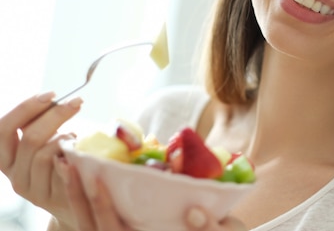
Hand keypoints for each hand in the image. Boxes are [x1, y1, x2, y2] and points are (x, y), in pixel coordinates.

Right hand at [0, 92, 82, 228]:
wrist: (73, 199)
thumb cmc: (60, 162)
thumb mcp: (44, 141)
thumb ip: (41, 124)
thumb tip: (52, 97)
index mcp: (6, 157)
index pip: (3, 129)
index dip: (26, 108)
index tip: (51, 94)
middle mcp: (13, 175)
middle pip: (30, 138)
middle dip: (56, 114)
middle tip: (77, 102)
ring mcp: (31, 189)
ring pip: (45, 154)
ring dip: (66, 137)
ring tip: (75, 135)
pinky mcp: (51, 198)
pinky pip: (61, 169)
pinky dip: (72, 153)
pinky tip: (79, 149)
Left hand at [57, 159, 246, 230]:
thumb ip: (210, 229)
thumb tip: (195, 212)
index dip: (103, 206)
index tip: (97, 178)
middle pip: (93, 228)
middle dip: (78, 197)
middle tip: (68, 165)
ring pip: (91, 225)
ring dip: (76, 197)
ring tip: (67, 167)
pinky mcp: (132, 228)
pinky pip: (99, 218)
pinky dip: (86, 199)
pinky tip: (82, 175)